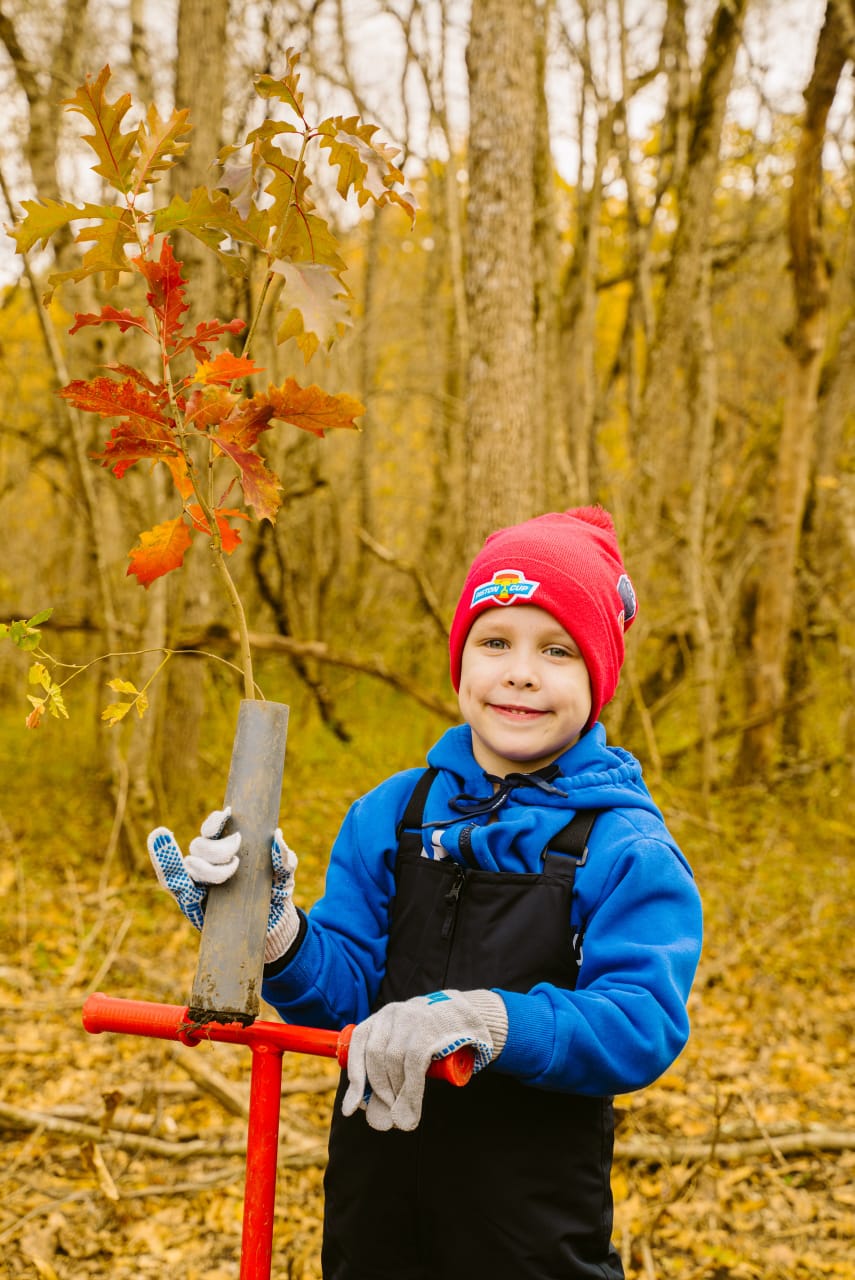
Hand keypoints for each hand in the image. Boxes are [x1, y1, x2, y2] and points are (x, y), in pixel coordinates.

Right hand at [147, 808, 299, 959]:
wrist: (271, 926)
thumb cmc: (273, 893)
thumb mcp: (284, 875)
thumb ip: (284, 859)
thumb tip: (277, 836)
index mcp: (226, 850)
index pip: (212, 830)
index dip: (214, 821)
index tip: (228, 813)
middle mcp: (207, 862)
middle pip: (199, 845)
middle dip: (218, 849)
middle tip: (238, 858)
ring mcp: (197, 881)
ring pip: (190, 863)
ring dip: (208, 866)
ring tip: (232, 871)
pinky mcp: (191, 901)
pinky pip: (174, 883)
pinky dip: (167, 867)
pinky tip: (165, 851)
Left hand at [341, 989, 507, 1131]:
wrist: (474, 1015)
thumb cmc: (437, 1036)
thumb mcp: (409, 1044)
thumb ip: (391, 1070)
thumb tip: (375, 1115)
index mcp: (383, 1017)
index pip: (359, 1045)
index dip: (354, 1079)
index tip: (351, 1109)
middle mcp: (393, 1013)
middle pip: (374, 1057)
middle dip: (378, 1092)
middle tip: (385, 1118)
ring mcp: (412, 1019)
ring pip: (393, 1062)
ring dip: (395, 1095)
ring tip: (401, 1117)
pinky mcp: (430, 1030)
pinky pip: (413, 1066)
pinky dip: (409, 1092)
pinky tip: (410, 1111)